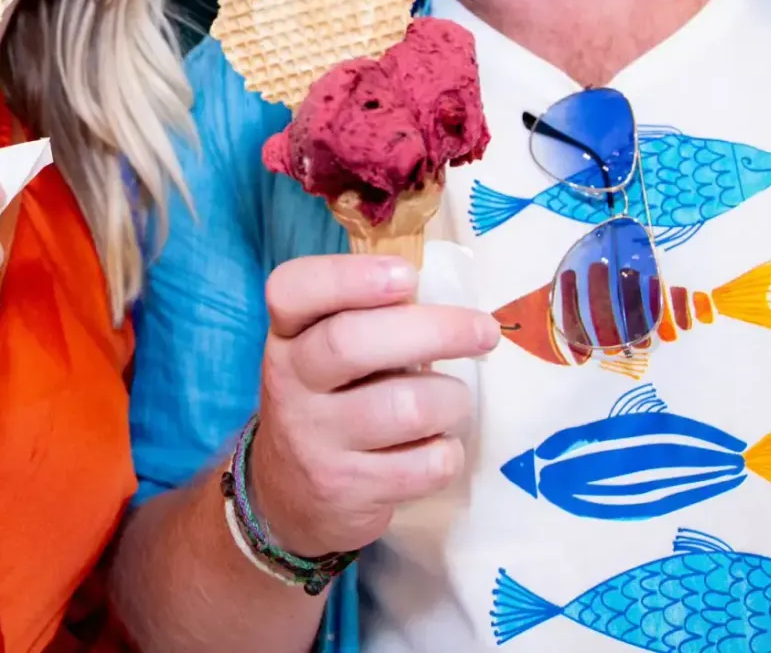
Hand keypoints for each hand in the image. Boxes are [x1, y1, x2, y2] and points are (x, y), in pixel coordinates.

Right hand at [248, 254, 499, 556]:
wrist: (289, 497)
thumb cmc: (329, 403)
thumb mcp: (323, 354)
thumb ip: (367, 319)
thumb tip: (449, 297)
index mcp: (287, 336)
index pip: (292, 290)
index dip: (349, 276)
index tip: (407, 274)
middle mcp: (290, 383)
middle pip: (352, 343)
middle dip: (434, 330)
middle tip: (483, 330)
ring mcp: (315, 441)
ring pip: (405, 407)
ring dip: (450, 400)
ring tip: (451, 402)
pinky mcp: (347, 490)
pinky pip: (425, 465)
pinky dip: (447, 452)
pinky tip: (436, 446)